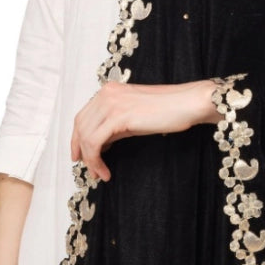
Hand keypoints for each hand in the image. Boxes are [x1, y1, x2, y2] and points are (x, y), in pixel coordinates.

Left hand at [70, 80, 218, 181]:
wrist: (187, 103)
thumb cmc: (167, 110)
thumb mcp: (133, 117)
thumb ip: (113, 127)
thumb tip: (100, 144)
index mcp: (109, 91)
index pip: (82, 116)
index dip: (77, 138)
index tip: (79, 155)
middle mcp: (106, 94)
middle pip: (80, 125)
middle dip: (79, 150)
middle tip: (87, 169)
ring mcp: (111, 103)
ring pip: (86, 136)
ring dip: (89, 159)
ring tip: (99, 173)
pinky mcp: (118, 116)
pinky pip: (95, 142)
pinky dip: (96, 160)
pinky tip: (105, 171)